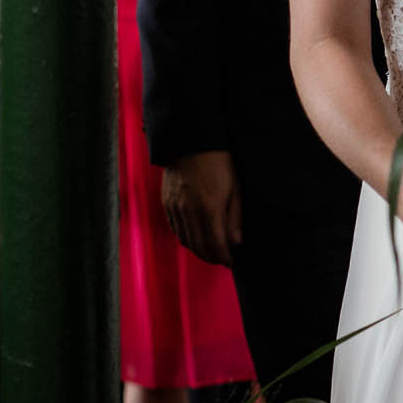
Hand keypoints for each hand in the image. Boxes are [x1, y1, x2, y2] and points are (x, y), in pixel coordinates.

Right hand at [162, 150, 241, 266]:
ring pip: (185, 241)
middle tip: (222, 260)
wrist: (190, 141)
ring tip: (210, 252)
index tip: (231, 262)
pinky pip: (175, 230)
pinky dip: (186, 239)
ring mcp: (175, 208)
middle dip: (211, 258)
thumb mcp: (234, 187)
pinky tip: (195, 238)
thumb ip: (234, 216)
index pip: (216, 244)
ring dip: (198, 251)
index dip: (224, 257)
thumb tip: (236, 241)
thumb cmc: (218, 161)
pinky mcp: (167, 204)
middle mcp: (189, 211)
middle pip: (198, 247)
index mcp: (209, 207)